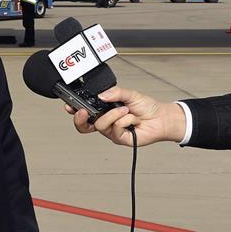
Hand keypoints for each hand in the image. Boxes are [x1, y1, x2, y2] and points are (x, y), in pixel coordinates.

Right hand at [65, 86, 186, 146]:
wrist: (161, 118)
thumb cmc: (147, 107)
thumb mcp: (130, 94)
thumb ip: (115, 92)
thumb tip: (101, 95)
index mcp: (105, 110)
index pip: (86, 112)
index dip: (74, 110)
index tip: (69, 105)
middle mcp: (106, 121)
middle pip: (85, 125)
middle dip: (80, 119)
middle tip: (84, 112)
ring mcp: (112, 131)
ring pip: (101, 125)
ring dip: (114, 115)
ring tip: (126, 110)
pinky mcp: (120, 139)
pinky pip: (115, 129)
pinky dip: (125, 120)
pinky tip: (133, 118)